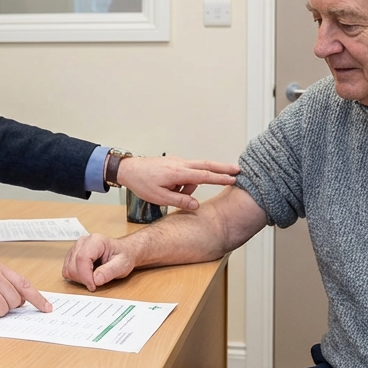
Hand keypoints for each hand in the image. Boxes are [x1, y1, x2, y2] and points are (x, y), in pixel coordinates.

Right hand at [63, 234, 137, 290]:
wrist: (123, 252)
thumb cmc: (123, 256)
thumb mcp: (122, 265)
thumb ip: (109, 272)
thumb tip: (96, 279)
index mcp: (96, 241)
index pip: (82, 258)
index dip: (85, 275)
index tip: (93, 286)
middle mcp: (83, 242)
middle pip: (73, 265)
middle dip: (83, 279)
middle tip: (96, 283)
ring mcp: (76, 248)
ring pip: (68, 268)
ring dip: (79, 278)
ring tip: (92, 278)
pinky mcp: (72, 255)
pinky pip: (67, 269)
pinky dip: (75, 277)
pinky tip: (87, 275)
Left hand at [117, 156, 239, 210]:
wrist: (129, 169)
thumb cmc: (142, 183)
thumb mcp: (160, 197)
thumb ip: (180, 200)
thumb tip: (196, 205)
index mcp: (177, 173)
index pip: (203, 176)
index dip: (219, 178)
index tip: (233, 179)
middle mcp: (180, 164)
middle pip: (206, 165)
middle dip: (222, 168)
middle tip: (238, 170)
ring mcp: (177, 162)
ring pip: (193, 174)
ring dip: (189, 186)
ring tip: (169, 193)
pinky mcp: (174, 163)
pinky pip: (185, 173)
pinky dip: (184, 182)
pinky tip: (170, 188)